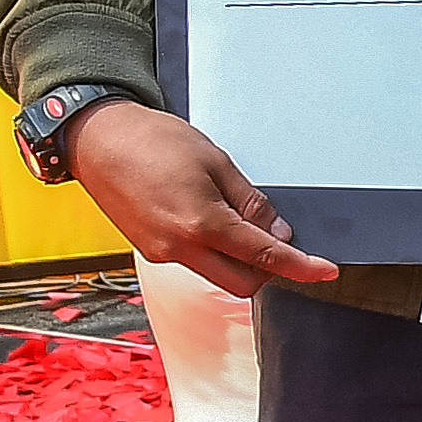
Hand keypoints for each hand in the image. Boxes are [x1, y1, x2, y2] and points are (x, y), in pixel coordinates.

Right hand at [66, 102, 336, 297]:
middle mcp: (177, 247)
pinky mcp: (148, 249)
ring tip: (235, 216)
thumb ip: (250, 203)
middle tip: (278, 239)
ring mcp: (159, 252)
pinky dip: (212, 250)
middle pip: (241, 283)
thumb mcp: (217, 162)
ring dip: (238, 259)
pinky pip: (193, 261)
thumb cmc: (152, 140)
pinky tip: (210, 218)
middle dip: (268, 269)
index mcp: (201, 224)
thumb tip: (277, 231)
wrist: (96, 139)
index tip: (324, 271)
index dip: (300, 266)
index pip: (264, 257)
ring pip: (216, 274)